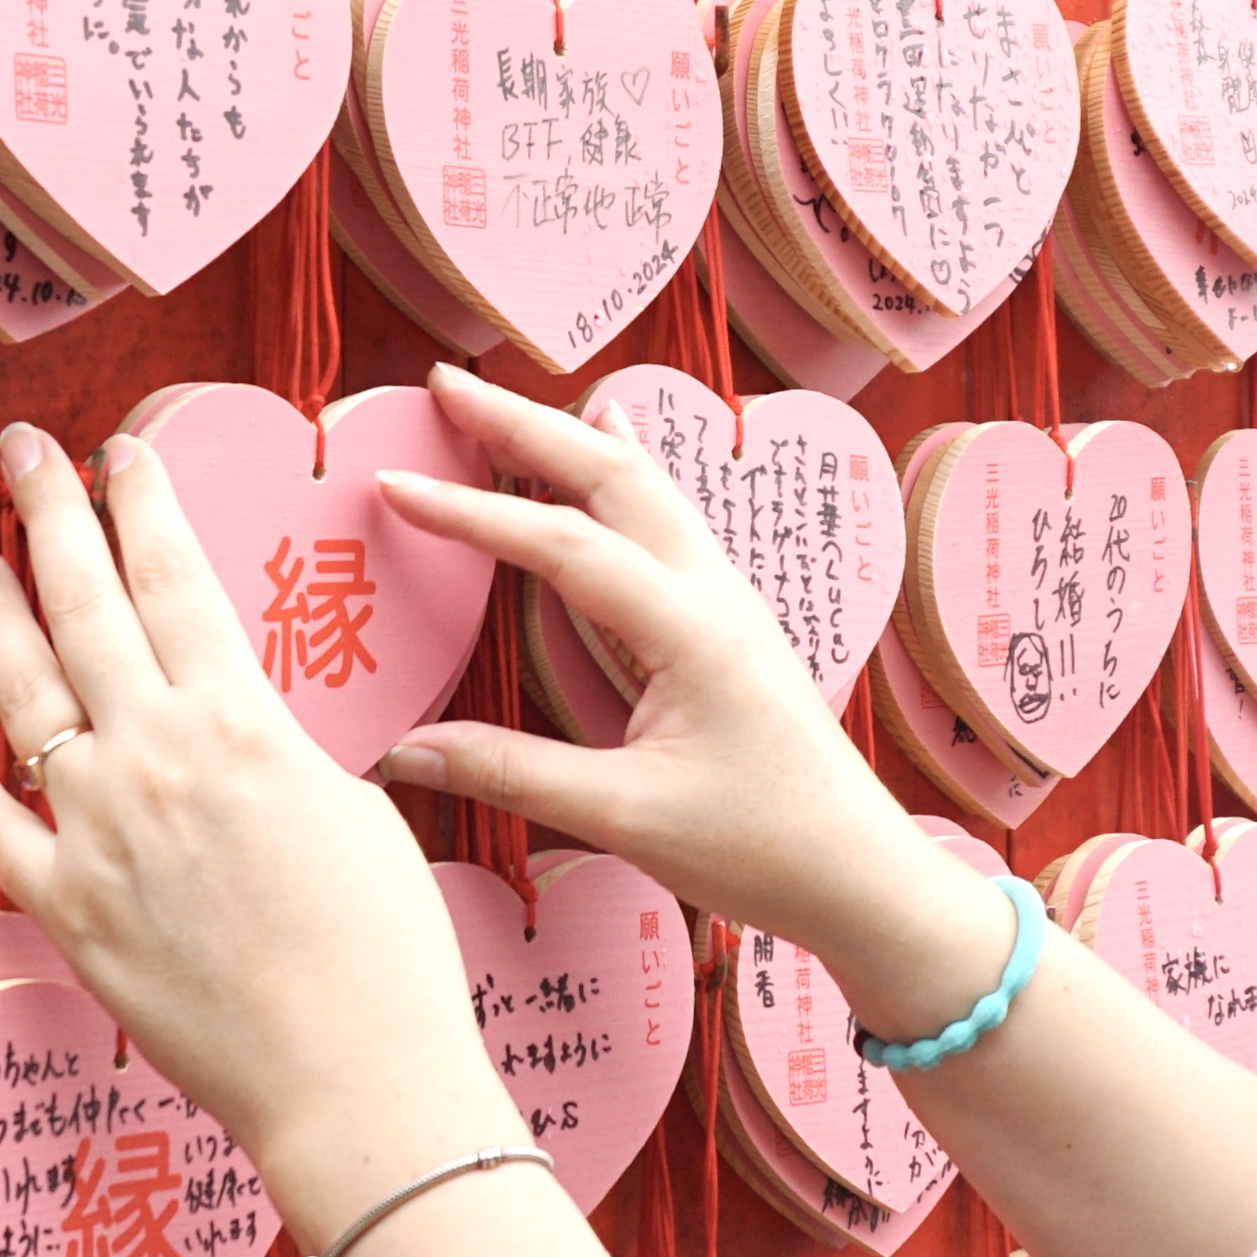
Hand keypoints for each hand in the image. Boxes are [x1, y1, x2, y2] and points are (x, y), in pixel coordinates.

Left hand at [0, 425, 516, 1231]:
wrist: (352, 1074)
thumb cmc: (385, 950)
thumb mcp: (355, 805)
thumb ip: (277, 750)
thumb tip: (236, 728)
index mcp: (240, 721)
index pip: (173, 575)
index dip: (140, 499)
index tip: (119, 448)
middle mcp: (155, 758)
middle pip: (84, 605)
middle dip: (50, 512)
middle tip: (22, 450)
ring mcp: (96, 832)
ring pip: (23, 696)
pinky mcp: (64, 910)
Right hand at [373, 368, 1003, 1025]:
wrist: (861, 873)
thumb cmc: (762, 848)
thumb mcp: (627, 817)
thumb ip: (513, 774)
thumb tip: (401, 752)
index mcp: (689, 628)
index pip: (563, 543)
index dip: (472, 510)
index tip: (394, 482)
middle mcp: (714, 593)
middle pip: (612, 475)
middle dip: (524, 424)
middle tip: (444, 384)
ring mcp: (729, 600)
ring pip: (645, 486)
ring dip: (570, 438)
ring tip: (505, 404)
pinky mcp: (731, 622)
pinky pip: (667, 520)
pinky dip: (621, 473)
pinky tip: (614, 446)